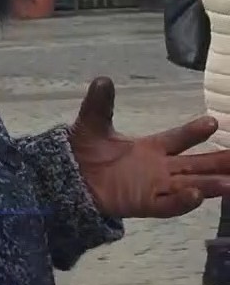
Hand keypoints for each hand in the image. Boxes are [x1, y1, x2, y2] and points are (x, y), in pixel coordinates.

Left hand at [69, 77, 229, 217]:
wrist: (69, 178)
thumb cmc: (86, 151)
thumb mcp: (92, 124)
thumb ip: (99, 104)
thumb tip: (102, 79)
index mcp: (152, 147)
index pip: (180, 138)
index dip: (195, 132)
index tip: (213, 122)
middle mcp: (160, 167)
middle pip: (197, 164)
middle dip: (220, 161)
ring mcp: (155, 187)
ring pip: (192, 185)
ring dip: (211, 184)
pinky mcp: (145, 203)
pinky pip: (168, 205)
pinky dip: (182, 201)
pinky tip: (196, 195)